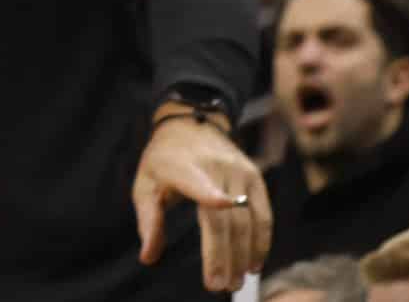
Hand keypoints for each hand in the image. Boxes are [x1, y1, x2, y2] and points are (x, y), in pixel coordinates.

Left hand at [134, 115, 271, 292]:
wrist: (192, 123)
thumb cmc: (164, 160)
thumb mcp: (145, 183)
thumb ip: (148, 220)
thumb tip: (148, 258)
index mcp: (182, 165)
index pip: (197, 180)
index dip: (210, 192)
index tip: (222, 204)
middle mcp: (215, 166)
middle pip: (224, 217)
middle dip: (224, 256)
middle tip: (220, 286)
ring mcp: (240, 171)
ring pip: (247, 220)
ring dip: (245, 255)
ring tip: (236, 282)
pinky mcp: (256, 176)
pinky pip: (263, 214)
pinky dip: (261, 241)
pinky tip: (254, 263)